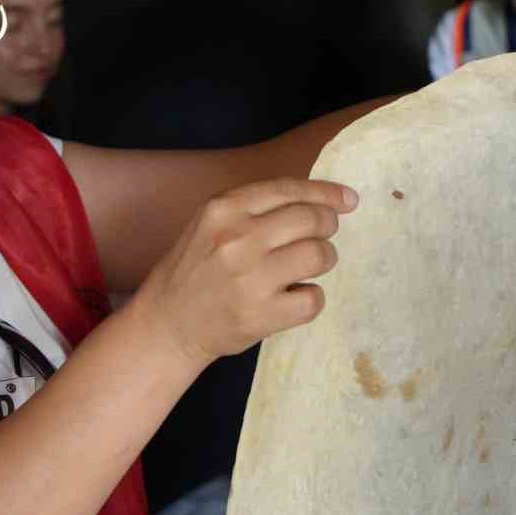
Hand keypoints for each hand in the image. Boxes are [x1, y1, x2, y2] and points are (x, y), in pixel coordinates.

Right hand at [134, 177, 357, 364]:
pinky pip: (314, 298)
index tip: (348, 200)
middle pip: (313, 220)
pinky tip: (293, 298)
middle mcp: (238, 238)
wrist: (167, 324)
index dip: (327, 193)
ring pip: (320, 255)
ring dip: (323, 261)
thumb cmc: (195, 270)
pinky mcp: (261, 315)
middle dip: (327, 227)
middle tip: (321, 239)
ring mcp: (250, 278)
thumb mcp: (211, 224)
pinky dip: (311, 298)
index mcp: (225, 209)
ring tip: (304, 269)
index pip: (290, 190)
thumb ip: (255, 209)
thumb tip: (321, 200)